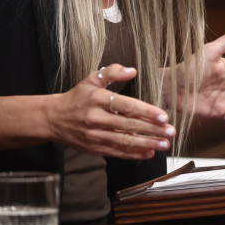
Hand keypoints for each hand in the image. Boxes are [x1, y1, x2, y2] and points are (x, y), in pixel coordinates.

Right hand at [46, 64, 174, 159]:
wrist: (53, 118)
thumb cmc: (77, 97)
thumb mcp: (91, 79)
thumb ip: (112, 72)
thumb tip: (132, 70)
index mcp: (98, 99)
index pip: (127, 106)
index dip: (146, 112)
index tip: (164, 116)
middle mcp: (96, 118)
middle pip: (129, 126)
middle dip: (152, 130)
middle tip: (171, 132)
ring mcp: (95, 135)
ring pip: (124, 141)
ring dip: (147, 144)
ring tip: (164, 145)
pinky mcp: (94, 148)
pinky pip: (117, 152)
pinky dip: (134, 154)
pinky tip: (148, 153)